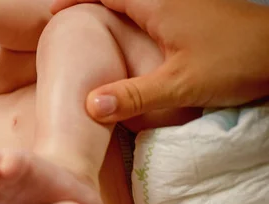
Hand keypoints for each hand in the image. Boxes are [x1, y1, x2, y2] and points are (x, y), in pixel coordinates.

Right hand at [50, 0, 268, 123]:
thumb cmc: (236, 63)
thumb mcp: (181, 85)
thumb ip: (134, 95)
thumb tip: (89, 106)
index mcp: (158, 4)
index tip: (54, 12)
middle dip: (92, 3)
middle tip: (71, 24)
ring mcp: (185, 3)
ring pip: (137, 1)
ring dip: (113, 9)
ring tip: (94, 32)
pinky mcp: (196, 14)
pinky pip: (154, 9)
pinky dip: (134, 17)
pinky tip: (134, 40)